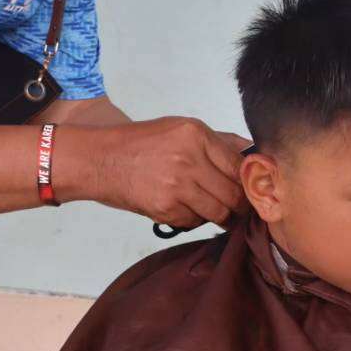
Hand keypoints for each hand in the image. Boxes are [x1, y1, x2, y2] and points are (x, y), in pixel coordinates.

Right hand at [68, 117, 250, 228]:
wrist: (98, 159)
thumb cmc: (139, 144)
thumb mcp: (179, 128)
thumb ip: (218, 141)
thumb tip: (252, 154)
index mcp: (196, 134)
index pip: (240, 165)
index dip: (250, 183)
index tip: (252, 190)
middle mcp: (189, 158)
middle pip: (234, 193)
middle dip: (240, 205)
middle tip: (239, 208)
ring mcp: (177, 185)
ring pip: (219, 212)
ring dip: (221, 216)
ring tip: (215, 211)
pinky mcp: (165, 207)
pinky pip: (195, 221)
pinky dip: (195, 219)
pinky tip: (185, 208)